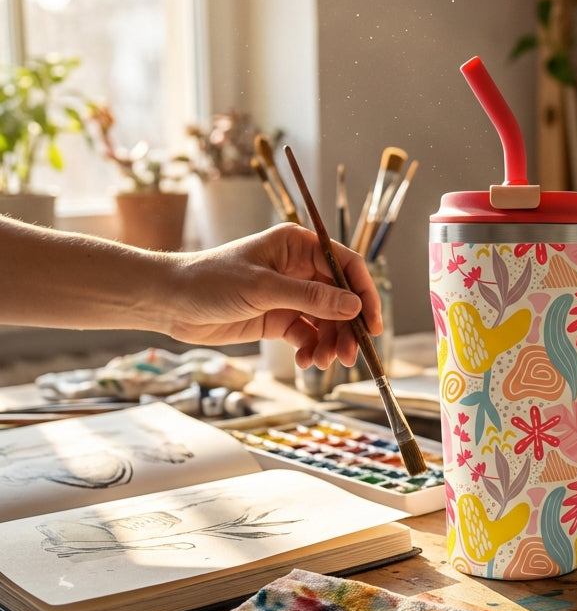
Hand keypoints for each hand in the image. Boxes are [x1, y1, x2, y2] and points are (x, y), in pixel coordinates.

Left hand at [163, 224, 382, 368]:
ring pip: (327, 320)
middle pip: (341, 298)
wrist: (169, 303)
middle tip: (351, 355)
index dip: (364, 293)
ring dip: (331, 343)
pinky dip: (311, 349)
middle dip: (348, 328)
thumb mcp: (263, 288)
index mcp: (297, 246)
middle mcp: (299, 268)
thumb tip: (353, 306)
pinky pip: (308, 335)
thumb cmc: (209, 281)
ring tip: (324, 363)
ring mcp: (290, 294)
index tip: (373, 323)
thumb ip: (311, 298)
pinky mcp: (278, 318)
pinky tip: (306, 362)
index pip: (346, 265)